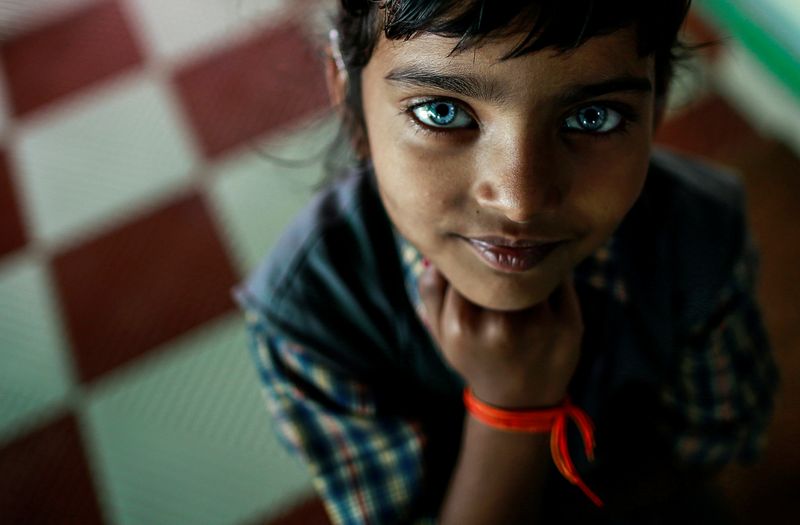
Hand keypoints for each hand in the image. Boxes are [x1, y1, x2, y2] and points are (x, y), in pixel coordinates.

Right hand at [418, 265, 582, 407]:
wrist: (518, 402)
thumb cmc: (476, 356)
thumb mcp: (441, 331)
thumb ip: (432, 289)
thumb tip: (443, 248)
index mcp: (462, 324)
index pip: (466, 264)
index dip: (472, 253)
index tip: (475, 253)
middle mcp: (501, 325)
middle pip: (501, 261)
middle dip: (501, 254)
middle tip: (501, 254)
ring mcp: (539, 325)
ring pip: (533, 265)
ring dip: (528, 260)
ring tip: (523, 270)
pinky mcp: (570, 324)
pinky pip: (560, 278)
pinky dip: (553, 273)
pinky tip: (545, 285)